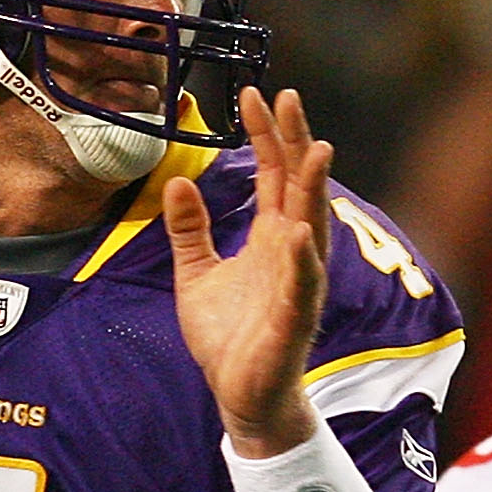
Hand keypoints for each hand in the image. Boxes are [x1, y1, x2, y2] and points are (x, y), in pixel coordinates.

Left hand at [163, 87, 333, 456]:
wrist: (239, 395)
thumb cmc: (227, 337)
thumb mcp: (196, 273)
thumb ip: (190, 230)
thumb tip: (177, 183)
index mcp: (270, 237)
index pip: (273, 174)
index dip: (266, 134)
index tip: (255, 95)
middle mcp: (291, 252)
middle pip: (297, 185)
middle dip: (295, 141)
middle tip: (288, 97)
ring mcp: (297, 283)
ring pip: (310, 227)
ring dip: (313, 189)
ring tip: (314, 149)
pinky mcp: (293, 320)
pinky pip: (302, 286)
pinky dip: (302, 261)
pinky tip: (297, 234)